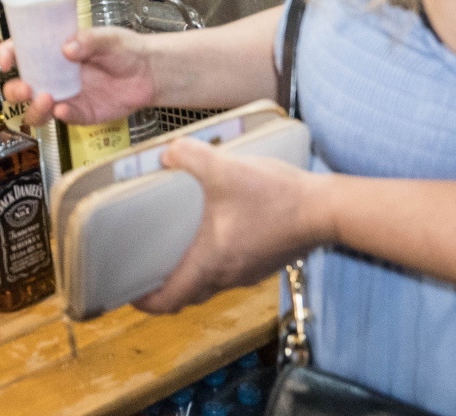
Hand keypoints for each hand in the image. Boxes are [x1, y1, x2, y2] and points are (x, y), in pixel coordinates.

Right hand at [0, 26, 155, 126]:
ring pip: (35, 110)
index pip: (20, 51)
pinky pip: (64, 118)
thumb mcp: (108, 37)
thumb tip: (68, 47)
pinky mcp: (80, 113)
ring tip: (46, 99)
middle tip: (24, 88)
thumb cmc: (125, 49)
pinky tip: (66, 108)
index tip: (5, 59)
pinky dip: (61, 114)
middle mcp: (54, 75)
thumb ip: (89, 40)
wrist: (149, 73)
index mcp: (53, 51)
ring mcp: (65, 96)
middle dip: (15, 90)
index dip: (6, 55)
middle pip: (20, 87)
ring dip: (34, 108)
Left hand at [133, 137, 331, 312]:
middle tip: (147, 269)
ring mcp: (250, 272)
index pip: (169, 300)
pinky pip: (232, 270)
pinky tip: (215, 233)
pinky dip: (215, 262)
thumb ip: (189, 156)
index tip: (129, 293)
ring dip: (191, 273)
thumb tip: (167, 152)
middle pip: (188, 294)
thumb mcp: (223, 168)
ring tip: (176, 248)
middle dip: (165, 287)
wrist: (326, 209)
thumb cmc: (276, 196)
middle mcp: (229, 276)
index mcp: (210, 264)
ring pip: (211, 283)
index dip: (145, 301)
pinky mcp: (265, 261)